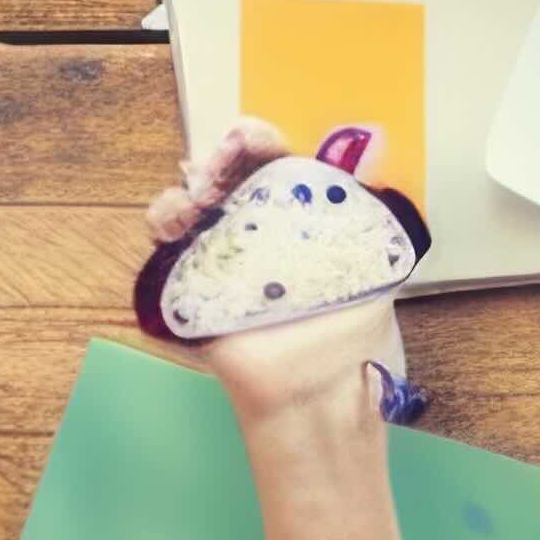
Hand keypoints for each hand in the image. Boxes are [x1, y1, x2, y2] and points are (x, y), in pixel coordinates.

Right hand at [144, 123, 404, 424]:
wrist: (318, 398)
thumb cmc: (352, 341)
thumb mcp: (376, 266)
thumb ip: (365, 211)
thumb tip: (367, 147)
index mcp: (307, 220)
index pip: (278, 163)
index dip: (261, 143)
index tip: (253, 141)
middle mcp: (262, 231)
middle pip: (229, 175)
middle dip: (220, 157)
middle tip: (221, 165)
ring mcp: (222, 256)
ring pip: (193, 200)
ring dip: (190, 185)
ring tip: (197, 195)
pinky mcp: (189, 283)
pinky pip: (166, 242)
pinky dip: (163, 218)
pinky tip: (172, 218)